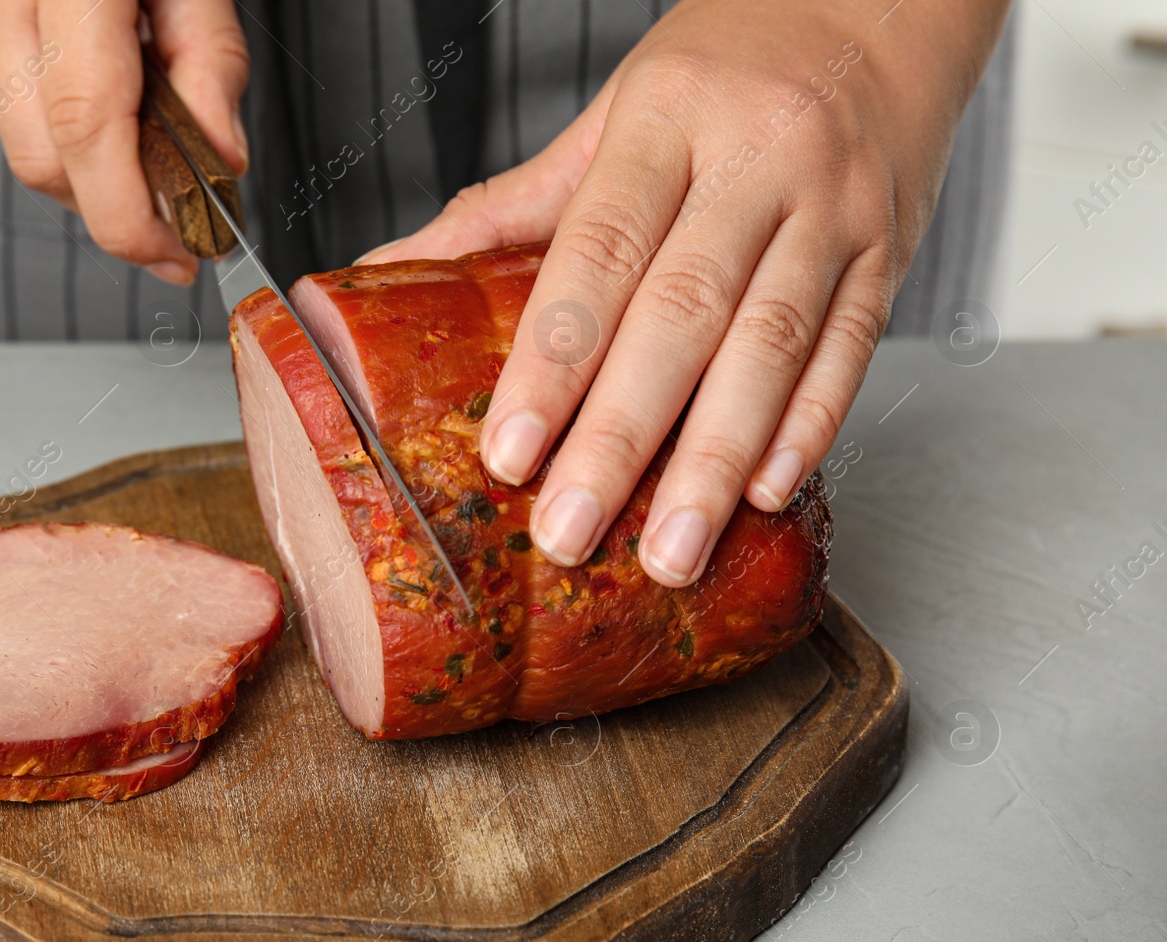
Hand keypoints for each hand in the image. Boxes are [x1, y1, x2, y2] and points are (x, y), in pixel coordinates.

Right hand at [0, 0, 248, 283]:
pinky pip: (12, 108)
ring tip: (155, 143)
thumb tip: (221, 164)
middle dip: (118, 209)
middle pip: (45, 159)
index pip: (86, 125)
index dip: (133, 213)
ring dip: (97, 172)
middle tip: (185, 223)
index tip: (182, 255)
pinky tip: (112, 100)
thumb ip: (210, 62)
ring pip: (25, 145)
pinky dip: (70, 130)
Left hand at [361, 0, 1009, 583]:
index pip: (598, 253)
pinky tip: (765, 491)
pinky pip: (852, 348)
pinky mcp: (890, 251)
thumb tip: (386, 271)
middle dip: (621, 437)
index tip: (511, 450)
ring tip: (672, 552)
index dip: (552, 361)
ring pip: (772, 346)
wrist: (879, 6)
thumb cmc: (729, 64)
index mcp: (668, 120)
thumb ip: (512, 205)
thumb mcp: (612, 113)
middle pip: (681, 315)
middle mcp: (758, 161)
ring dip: (715, 461)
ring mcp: (835, 208)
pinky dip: (809, 426)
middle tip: (571, 530)